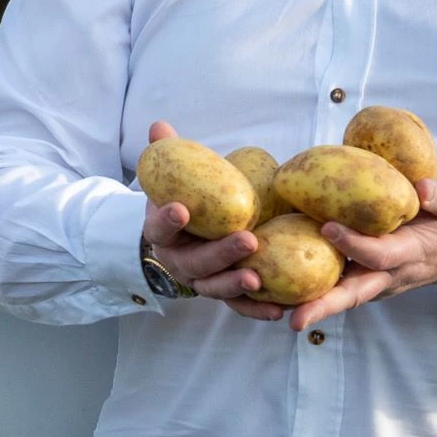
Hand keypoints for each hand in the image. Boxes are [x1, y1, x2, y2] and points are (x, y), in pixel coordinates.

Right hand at [139, 120, 280, 320]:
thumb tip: (159, 126)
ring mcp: (201, 281)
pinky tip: (277, 310)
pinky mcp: (223, 293)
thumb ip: (167, 154)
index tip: (181, 208)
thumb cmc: (182, 202)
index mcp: (163, 233)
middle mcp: (179, 262)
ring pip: (215, 287)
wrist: (182, 238)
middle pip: (195, 262)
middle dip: (220, 253)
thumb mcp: (171, 180)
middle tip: (247, 240)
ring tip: (256, 278)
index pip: (159, 228)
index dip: (168, 221)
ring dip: (235, 284)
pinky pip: (238, 306)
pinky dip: (255, 310)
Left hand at [287, 178, 436, 331]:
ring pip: (339, 296)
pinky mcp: (364, 280)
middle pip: (352, 294)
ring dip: (307, 305)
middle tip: (294, 319)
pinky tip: (275, 290)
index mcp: (411, 254)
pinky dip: (308, 292)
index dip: (355, 244)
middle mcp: (389, 275)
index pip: (379, 254)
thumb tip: (421, 189)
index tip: (328, 227)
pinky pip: (336, 288)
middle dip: (323, 307)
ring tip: (270, 309)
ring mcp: (376, 282)